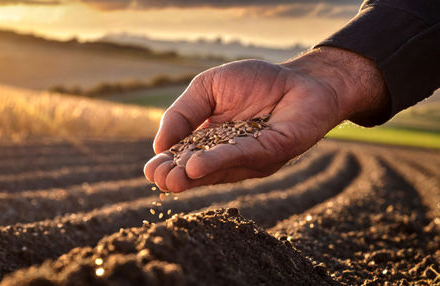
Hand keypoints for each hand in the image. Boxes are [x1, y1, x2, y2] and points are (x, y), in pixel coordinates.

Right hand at [144, 47, 387, 192]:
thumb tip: (160, 144)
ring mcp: (249, 157)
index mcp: (210, 140)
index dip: (167, 164)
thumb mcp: (208, 87)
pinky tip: (195, 166)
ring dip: (192, 175)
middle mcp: (228, 154)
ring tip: (170, 179)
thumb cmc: (256, 81)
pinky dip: (217, 161)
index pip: (183, 156)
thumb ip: (183, 112)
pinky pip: (241, 156)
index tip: (151, 170)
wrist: (300, 77)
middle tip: (158, 179)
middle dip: (176, 176)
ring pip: (217, 169)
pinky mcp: (271, 152)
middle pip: (197, 171)